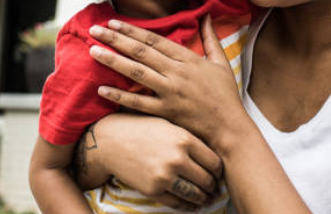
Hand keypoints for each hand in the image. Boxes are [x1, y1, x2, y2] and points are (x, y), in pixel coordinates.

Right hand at [83, 113, 222, 208]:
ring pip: (195, 194)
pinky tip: (191, 204)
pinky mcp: (153, 190)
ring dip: (203, 198)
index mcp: (184, 139)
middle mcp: (177, 158)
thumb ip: (190, 139)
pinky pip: (178, 203)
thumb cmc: (142, 128)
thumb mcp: (169, 125)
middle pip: (207, 180)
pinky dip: (188, 206)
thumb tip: (212, 157)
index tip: (217, 173)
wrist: (111, 140)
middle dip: (213, 186)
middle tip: (214, 188)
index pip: (214, 162)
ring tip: (205, 198)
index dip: (219, 171)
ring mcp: (165, 176)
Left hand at [89, 15, 245, 146]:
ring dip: (113, 61)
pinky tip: (102, 88)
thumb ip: (211, 38)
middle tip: (95, 30)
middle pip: (141, 52)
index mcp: (188, 60)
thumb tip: (206, 15)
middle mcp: (177, 73)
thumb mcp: (221, 62)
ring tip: (93, 51)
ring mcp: (170, 93)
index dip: (133, 30)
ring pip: (137, 72)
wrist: (230, 128)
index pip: (155, 40)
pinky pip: (139, 102)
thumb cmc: (226, 96)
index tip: (114, 22)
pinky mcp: (166, 112)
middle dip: (116, 39)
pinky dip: (120, 95)